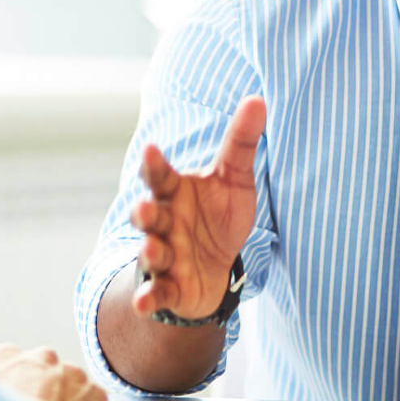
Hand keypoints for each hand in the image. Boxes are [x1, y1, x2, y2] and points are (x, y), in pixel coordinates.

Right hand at [130, 95, 265, 319]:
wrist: (216, 270)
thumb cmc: (218, 218)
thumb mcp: (234, 180)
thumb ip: (240, 143)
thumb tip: (257, 98)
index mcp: (174, 192)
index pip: (160, 175)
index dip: (154, 164)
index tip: (151, 148)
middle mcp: (163, 223)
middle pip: (148, 215)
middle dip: (144, 212)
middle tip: (144, 207)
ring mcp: (163, 256)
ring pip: (151, 252)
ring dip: (149, 252)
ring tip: (152, 249)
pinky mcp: (167, 287)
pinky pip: (155, 293)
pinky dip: (148, 298)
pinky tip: (142, 302)